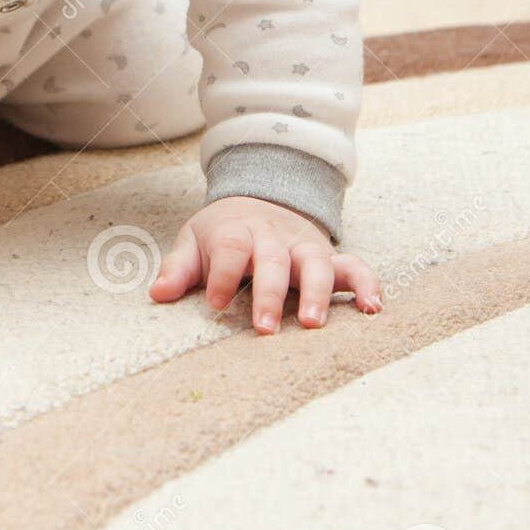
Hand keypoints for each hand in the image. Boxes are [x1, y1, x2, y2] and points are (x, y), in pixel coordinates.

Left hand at [148, 196, 382, 333]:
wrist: (260, 200)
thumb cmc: (223, 234)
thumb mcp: (195, 242)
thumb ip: (179, 268)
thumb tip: (157, 294)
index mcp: (236, 230)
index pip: (230, 247)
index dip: (222, 274)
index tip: (214, 304)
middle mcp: (273, 237)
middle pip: (272, 259)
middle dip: (269, 293)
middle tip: (264, 328)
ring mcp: (304, 247)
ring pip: (315, 263)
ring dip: (316, 292)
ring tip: (313, 324)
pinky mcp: (329, 258)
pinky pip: (354, 267)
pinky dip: (367, 285)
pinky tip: (373, 309)